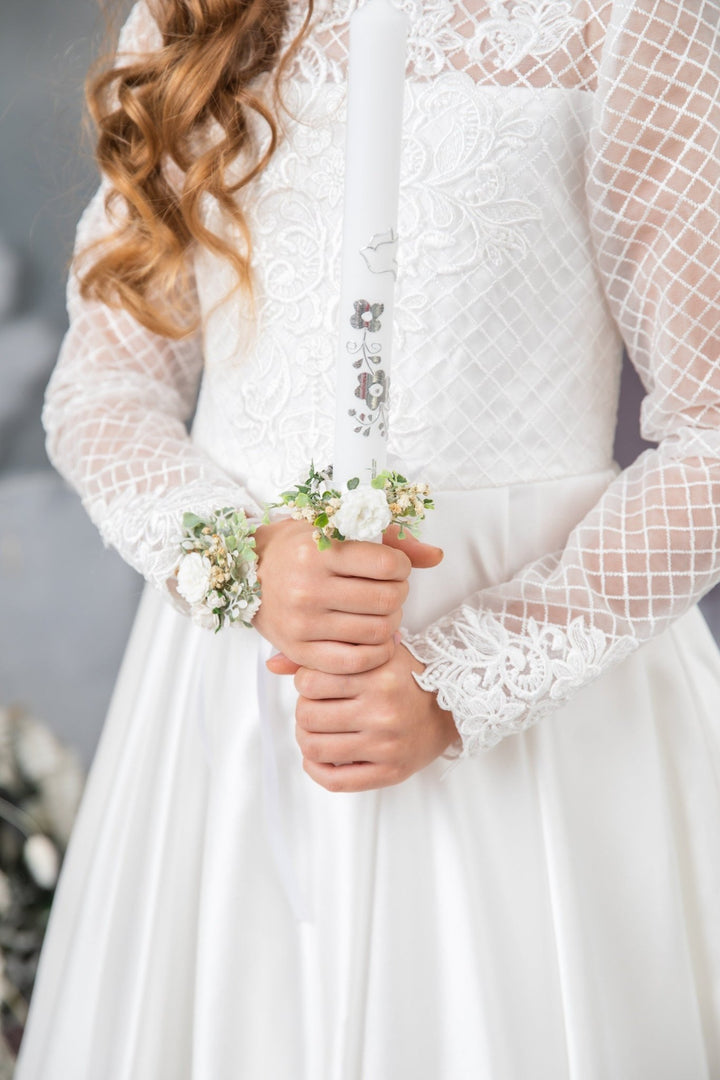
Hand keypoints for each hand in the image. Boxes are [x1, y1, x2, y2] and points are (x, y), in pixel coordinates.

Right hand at [254, 520, 442, 674]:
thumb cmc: (300, 547)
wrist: (249, 572)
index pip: (389, 564)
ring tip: (379, 612)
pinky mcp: (299, 650)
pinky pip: (356, 661)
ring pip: (378, 631)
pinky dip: (376, 653)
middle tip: (388, 590)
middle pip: (388, 599)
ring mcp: (303, 622)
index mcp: (318, 549)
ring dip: (391, 622)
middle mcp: (308, 586)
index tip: (392, 567)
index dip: (402, 567)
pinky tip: (375, 640)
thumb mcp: (337, 528)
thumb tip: (436, 556)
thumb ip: (390, 540)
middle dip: (398, 594)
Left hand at [289, 642, 458, 791]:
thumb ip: (325, 656)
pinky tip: (320, 757)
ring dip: (307, 738)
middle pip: (307, 715)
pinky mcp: (389, 772)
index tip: (317, 684)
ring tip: (318, 730)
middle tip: (316, 709)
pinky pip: (333, 780)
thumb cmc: (406, 678)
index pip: (309, 681)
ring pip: (314, 746)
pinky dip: (315, 769)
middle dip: (304, 712)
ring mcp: (386, 744)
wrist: (453, 709)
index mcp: (377, 675)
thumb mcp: (373, 655)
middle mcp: (382, 709)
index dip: (304, 683)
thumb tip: (272, 663)